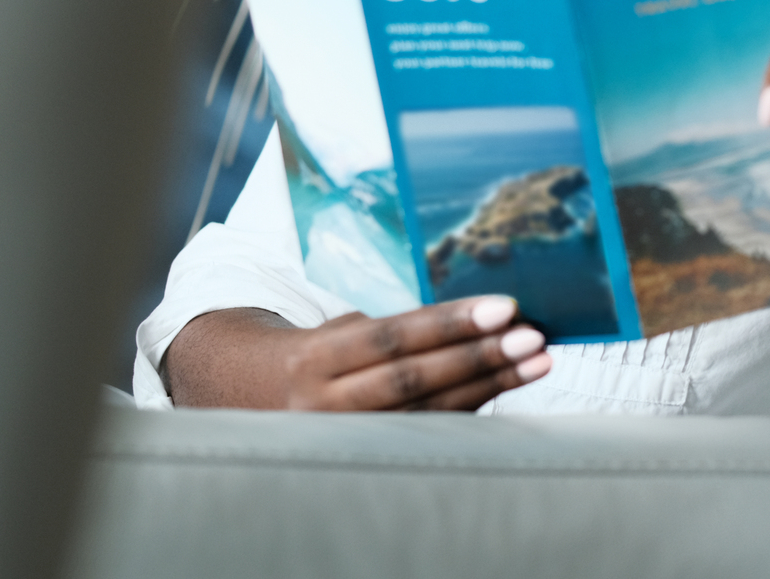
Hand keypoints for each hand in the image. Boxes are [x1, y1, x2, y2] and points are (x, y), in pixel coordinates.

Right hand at [162, 296, 552, 410]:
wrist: (234, 400)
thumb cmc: (299, 353)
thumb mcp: (326, 332)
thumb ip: (382, 331)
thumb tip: (461, 318)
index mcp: (312, 360)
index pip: (390, 338)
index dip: (449, 323)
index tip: (503, 307)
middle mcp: (322, 406)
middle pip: (414, 379)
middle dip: (480, 357)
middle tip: (533, 337)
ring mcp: (340, 441)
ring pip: (426, 413)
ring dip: (489, 386)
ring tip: (536, 361)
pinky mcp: (358, 462)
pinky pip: (423, 436)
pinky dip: (468, 412)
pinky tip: (506, 391)